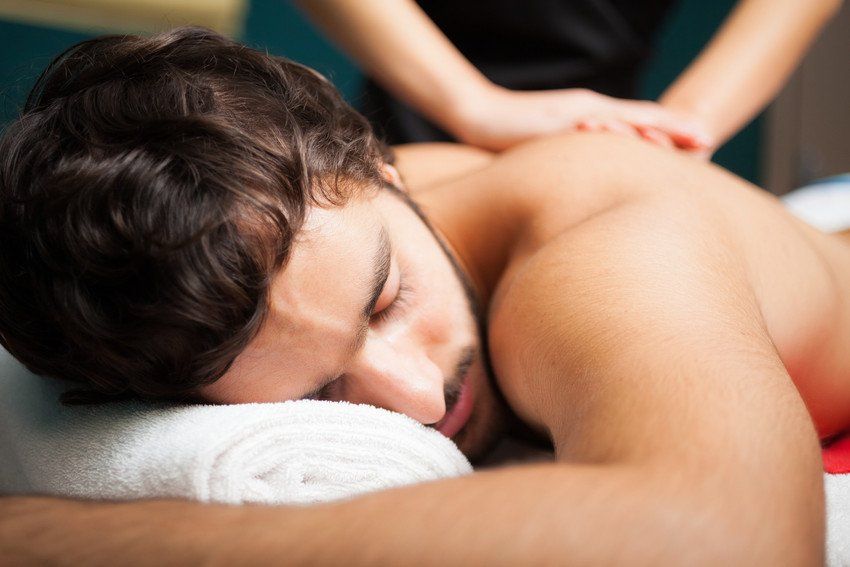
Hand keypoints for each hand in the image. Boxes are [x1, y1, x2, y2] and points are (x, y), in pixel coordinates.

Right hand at [450, 86, 713, 153]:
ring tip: (689, 138)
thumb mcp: (548, 144)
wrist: (477, 113)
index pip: (635, 121)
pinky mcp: (559, 121)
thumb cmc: (508, 134)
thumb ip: (572, 152)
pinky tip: (643, 138)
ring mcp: (574, 112)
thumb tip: (587, 173)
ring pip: (626, 118)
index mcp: (588, 114)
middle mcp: (588, 108)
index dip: (667, 130)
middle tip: (708, 140)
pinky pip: (597, 128)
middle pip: (640, 116)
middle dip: (675, 128)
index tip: (696, 142)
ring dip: (659, 128)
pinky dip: (623, 131)